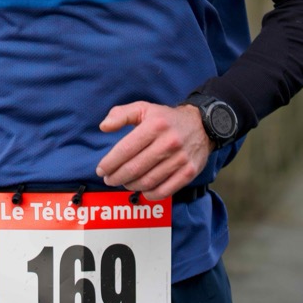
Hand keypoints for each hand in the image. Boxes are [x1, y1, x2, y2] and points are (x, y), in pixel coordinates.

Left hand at [95, 102, 212, 199]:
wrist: (202, 125)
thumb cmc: (166, 119)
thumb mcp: (143, 108)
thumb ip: (121, 114)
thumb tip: (104, 127)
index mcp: (155, 126)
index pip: (126, 150)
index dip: (110, 163)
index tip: (101, 170)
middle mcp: (168, 143)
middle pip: (135, 168)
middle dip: (116, 177)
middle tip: (108, 179)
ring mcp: (180, 159)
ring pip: (148, 181)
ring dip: (130, 185)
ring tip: (123, 182)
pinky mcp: (188, 172)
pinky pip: (165, 191)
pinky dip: (149, 194)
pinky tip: (142, 190)